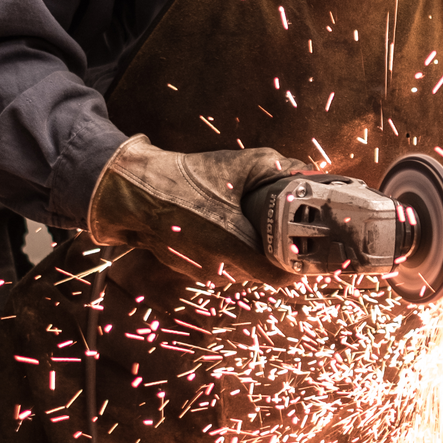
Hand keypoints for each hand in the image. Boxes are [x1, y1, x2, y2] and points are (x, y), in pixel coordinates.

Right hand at [87, 135, 308, 281]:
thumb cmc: (184, 180)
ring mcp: (201, 271)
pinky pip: (219, 264)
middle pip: (260, 269)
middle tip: (285, 229)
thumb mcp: (234, 165)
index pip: (277, 277)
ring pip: (240, 267)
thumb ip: (274, 167)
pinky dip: (228, 249)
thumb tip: (304, 170)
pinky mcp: (187, 268)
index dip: (296, 268)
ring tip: (253, 224)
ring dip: (249, 250)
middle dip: (272, 251)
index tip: (307, 255)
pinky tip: (226, 225)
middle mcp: (218, 267)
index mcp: (233, 246)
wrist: (135, 192)